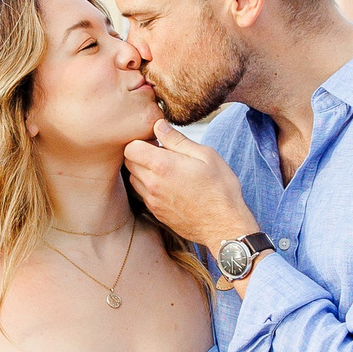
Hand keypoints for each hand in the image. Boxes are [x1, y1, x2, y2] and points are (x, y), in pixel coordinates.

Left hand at [122, 121, 257, 248]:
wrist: (224, 225)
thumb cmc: (219, 189)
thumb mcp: (205, 156)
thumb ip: (177, 140)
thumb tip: (159, 126)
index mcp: (162, 166)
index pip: (130, 148)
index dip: (141, 141)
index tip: (157, 141)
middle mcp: (152, 184)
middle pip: (129, 163)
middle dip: (140, 154)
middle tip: (162, 153)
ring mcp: (152, 201)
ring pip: (134, 179)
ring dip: (143, 171)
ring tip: (166, 170)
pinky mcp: (156, 213)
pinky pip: (144, 194)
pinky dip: (150, 186)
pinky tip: (170, 186)